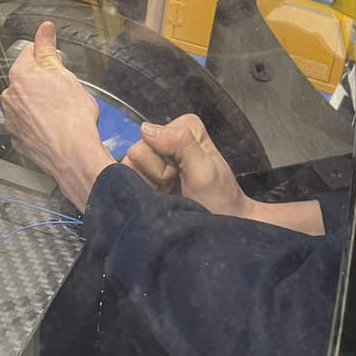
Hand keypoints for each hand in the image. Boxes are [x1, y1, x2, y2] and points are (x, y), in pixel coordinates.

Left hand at [0, 22, 113, 210]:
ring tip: (60, 111)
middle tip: (63, 90)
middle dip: (41, 80)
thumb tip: (44, 30)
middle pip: (25, 78)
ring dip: (37, 102)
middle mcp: (9, 96)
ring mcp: (11, 119)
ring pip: (24, 101)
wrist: (74, 155)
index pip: (29, 52)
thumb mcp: (65, 75)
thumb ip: (49, 50)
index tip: (56, 62)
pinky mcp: (17, 138)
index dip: (46, 56)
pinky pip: (25, 123)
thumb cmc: (73, 118)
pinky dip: (36, 123)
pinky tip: (53, 126)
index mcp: (20, 75)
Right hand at [126, 115, 325, 235]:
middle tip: (177, 185)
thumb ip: (180, 143)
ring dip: (151, 186)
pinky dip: (146, 193)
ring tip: (171, 193)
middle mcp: (167, 138)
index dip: (161, 162)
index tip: (182, 174)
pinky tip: (163, 198)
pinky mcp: (150, 177)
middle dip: (156, 175)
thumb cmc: (219, 200)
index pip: (146, 140)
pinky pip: (131, 181)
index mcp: (183, 127)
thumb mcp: (204, 171)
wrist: (223, 229)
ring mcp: (157, 159)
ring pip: (131, 169)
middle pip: (137, 154)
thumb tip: (145, 128)